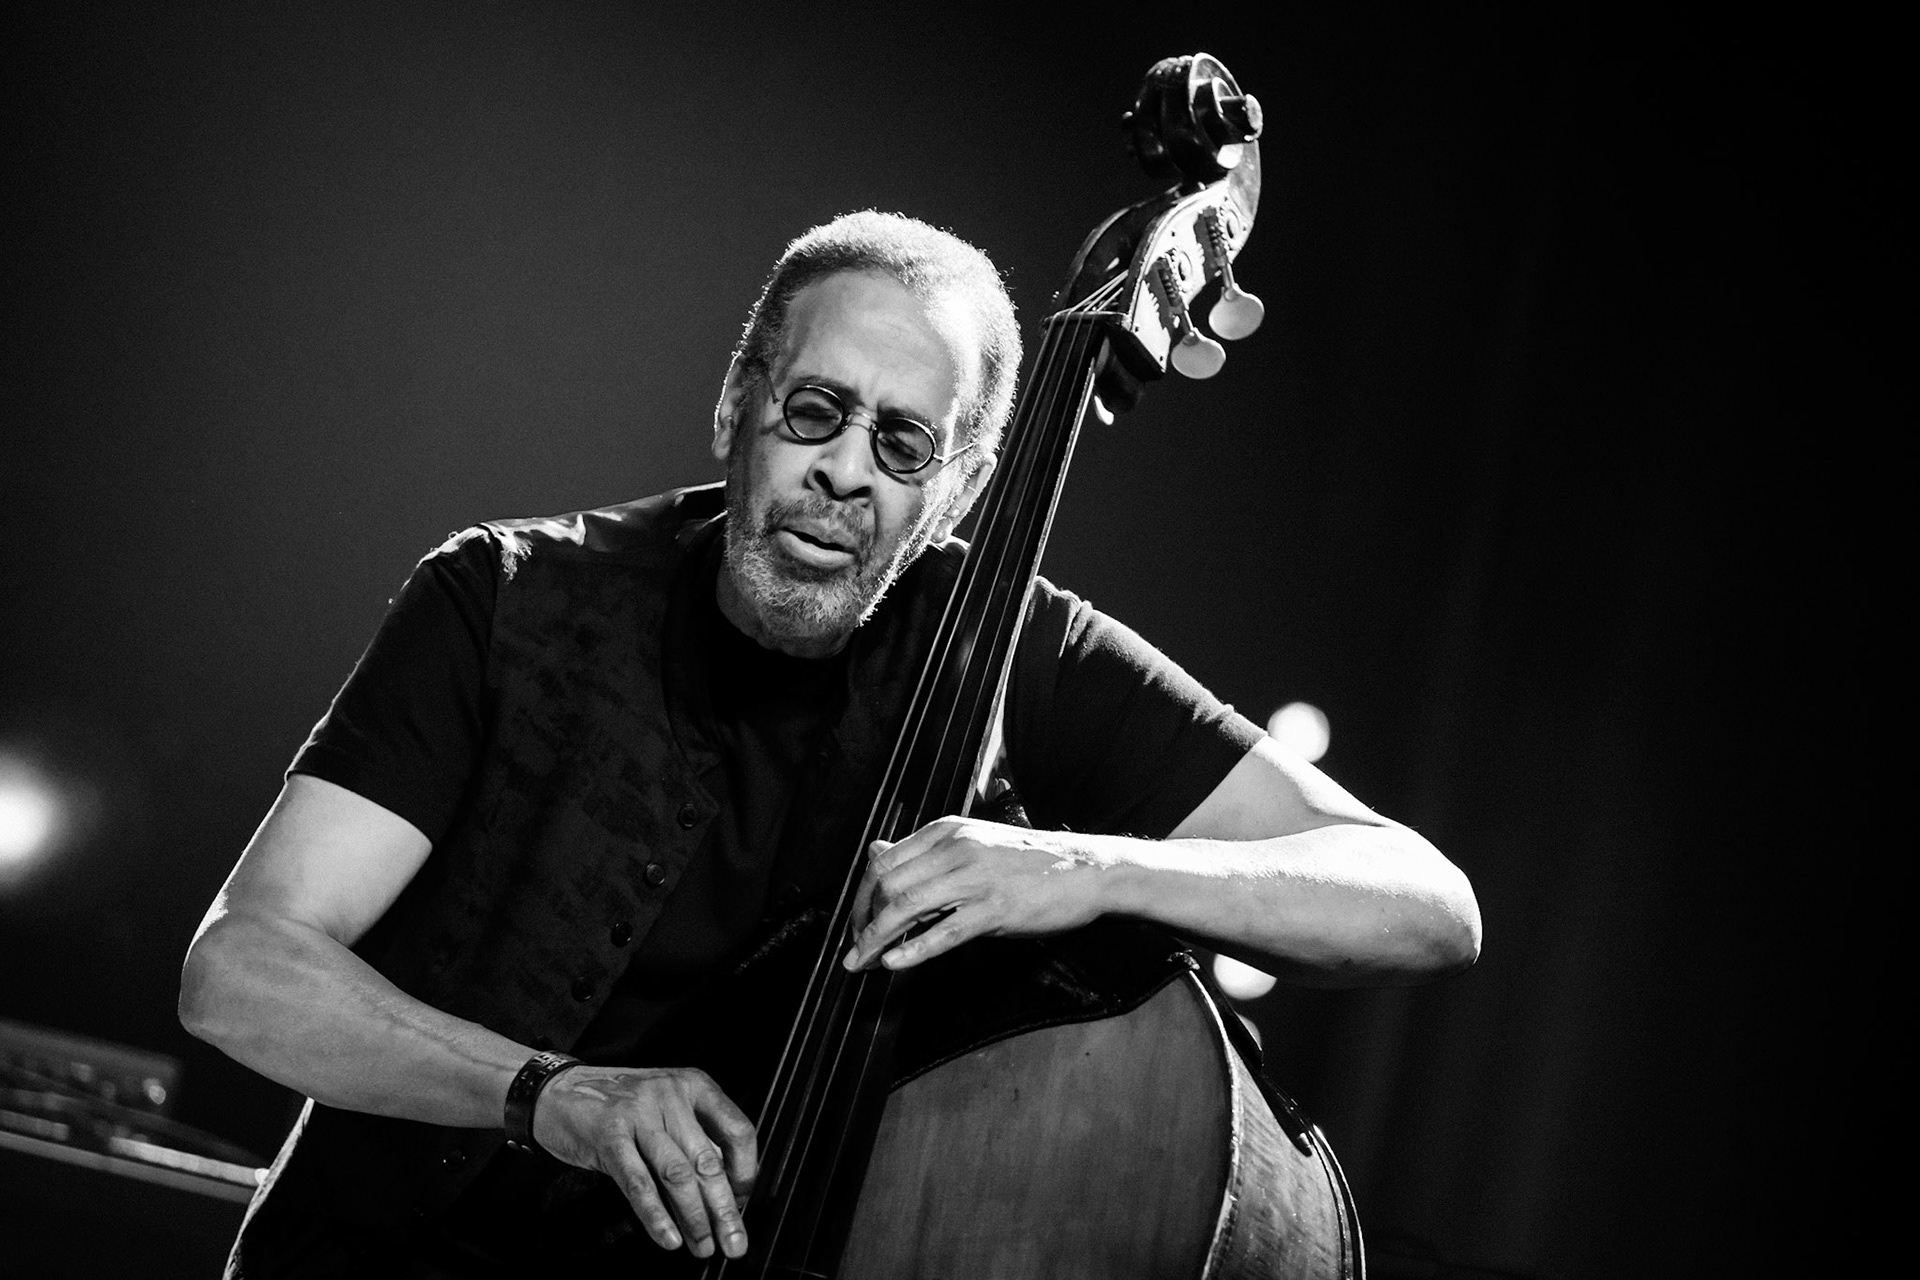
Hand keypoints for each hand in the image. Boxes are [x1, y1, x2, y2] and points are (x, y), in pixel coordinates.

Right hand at [531, 1065, 756, 1259]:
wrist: (556, 1090)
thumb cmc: (614, 1103)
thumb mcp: (663, 1107)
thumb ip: (692, 1139)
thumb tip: (723, 1189)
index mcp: (692, 1085)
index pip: (737, 1129)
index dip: (746, 1170)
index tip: (744, 1200)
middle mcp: (670, 1096)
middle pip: (708, 1160)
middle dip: (725, 1208)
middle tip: (734, 1240)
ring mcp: (639, 1114)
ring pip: (677, 1174)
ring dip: (695, 1217)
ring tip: (703, 1245)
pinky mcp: (609, 1136)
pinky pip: (639, 1183)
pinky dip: (656, 1215)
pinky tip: (669, 1237)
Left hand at [841, 817, 1117, 971]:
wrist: (1086, 868)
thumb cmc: (1028, 862)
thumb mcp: (972, 844)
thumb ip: (923, 853)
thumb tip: (874, 852)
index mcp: (947, 831)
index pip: (884, 862)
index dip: (861, 898)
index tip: (855, 924)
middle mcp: (956, 849)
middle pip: (887, 884)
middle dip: (862, 921)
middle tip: (855, 949)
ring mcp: (975, 878)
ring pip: (907, 906)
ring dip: (876, 938)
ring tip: (860, 961)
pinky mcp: (996, 908)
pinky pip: (944, 931)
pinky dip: (913, 949)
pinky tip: (893, 963)